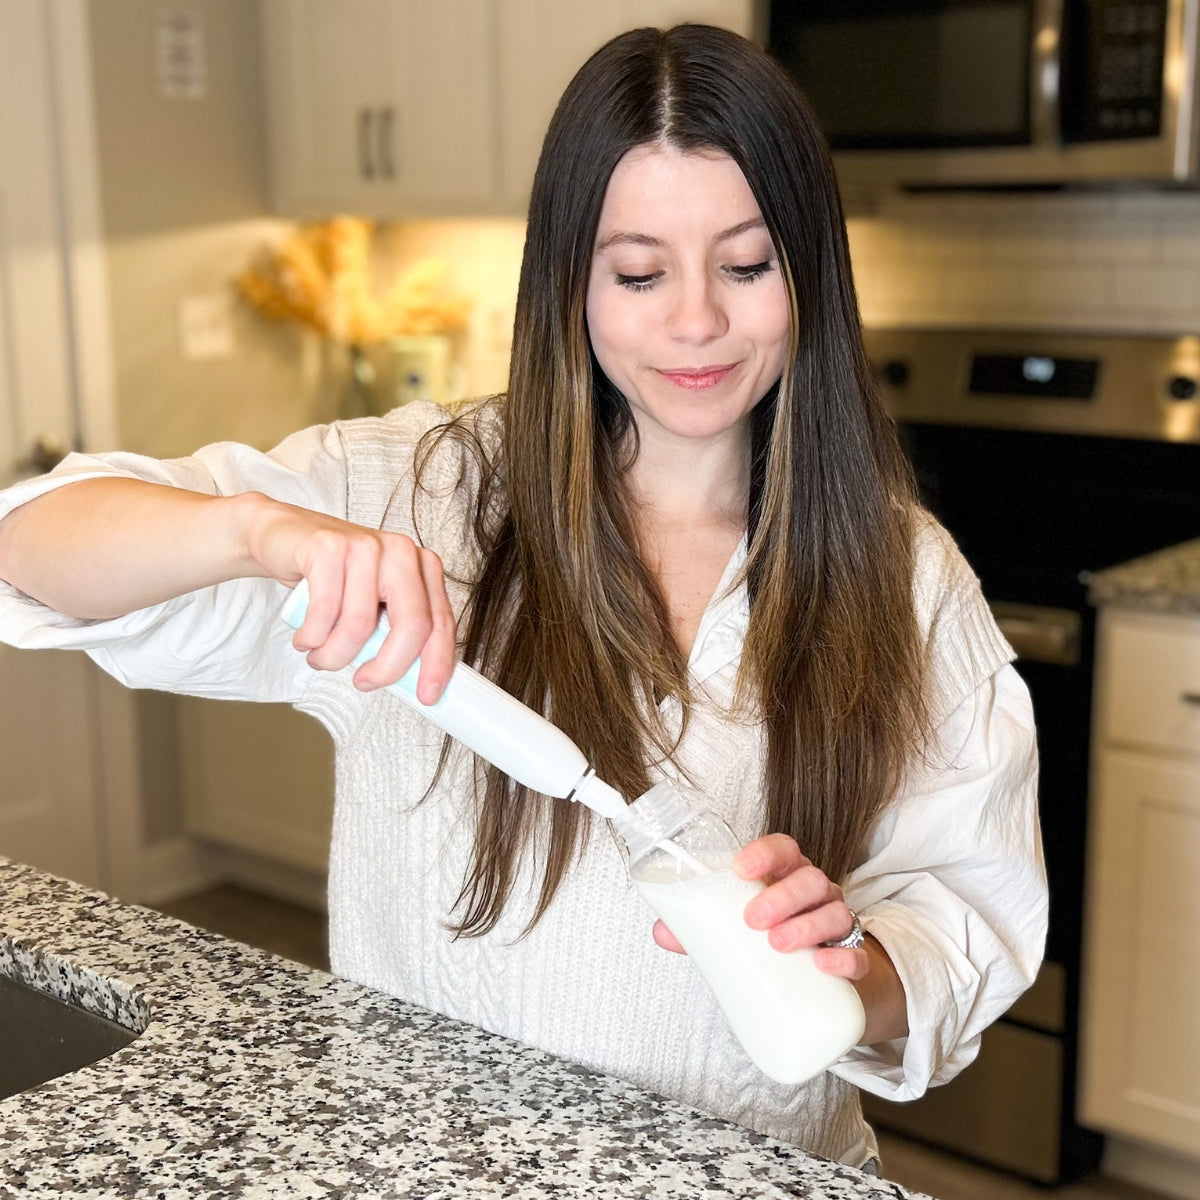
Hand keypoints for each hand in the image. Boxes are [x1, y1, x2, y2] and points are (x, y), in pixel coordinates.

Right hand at [242, 495, 456, 702]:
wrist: (283, 537)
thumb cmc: (333, 576)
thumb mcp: (374, 602)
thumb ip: (396, 632)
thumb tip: (414, 681)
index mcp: (422, 567)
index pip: (440, 622)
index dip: (437, 664)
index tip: (427, 695)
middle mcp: (401, 552)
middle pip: (411, 625)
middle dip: (388, 667)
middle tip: (364, 682)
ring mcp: (366, 546)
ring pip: (360, 625)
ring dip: (334, 656)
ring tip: (320, 656)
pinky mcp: (328, 547)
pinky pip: (324, 612)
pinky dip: (311, 637)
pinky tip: (306, 638)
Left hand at [651, 832, 869, 982]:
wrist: (821, 978)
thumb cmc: (773, 937)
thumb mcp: (737, 929)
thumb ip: (702, 928)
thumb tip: (662, 931)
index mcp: (786, 877)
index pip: (784, 849)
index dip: (764, 853)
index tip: (740, 869)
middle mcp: (815, 894)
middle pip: (810, 878)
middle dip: (782, 896)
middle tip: (753, 920)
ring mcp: (838, 924)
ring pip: (835, 911)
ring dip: (807, 926)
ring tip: (778, 944)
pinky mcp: (853, 959)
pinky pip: (857, 953)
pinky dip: (845, 958)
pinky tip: (824, 965)